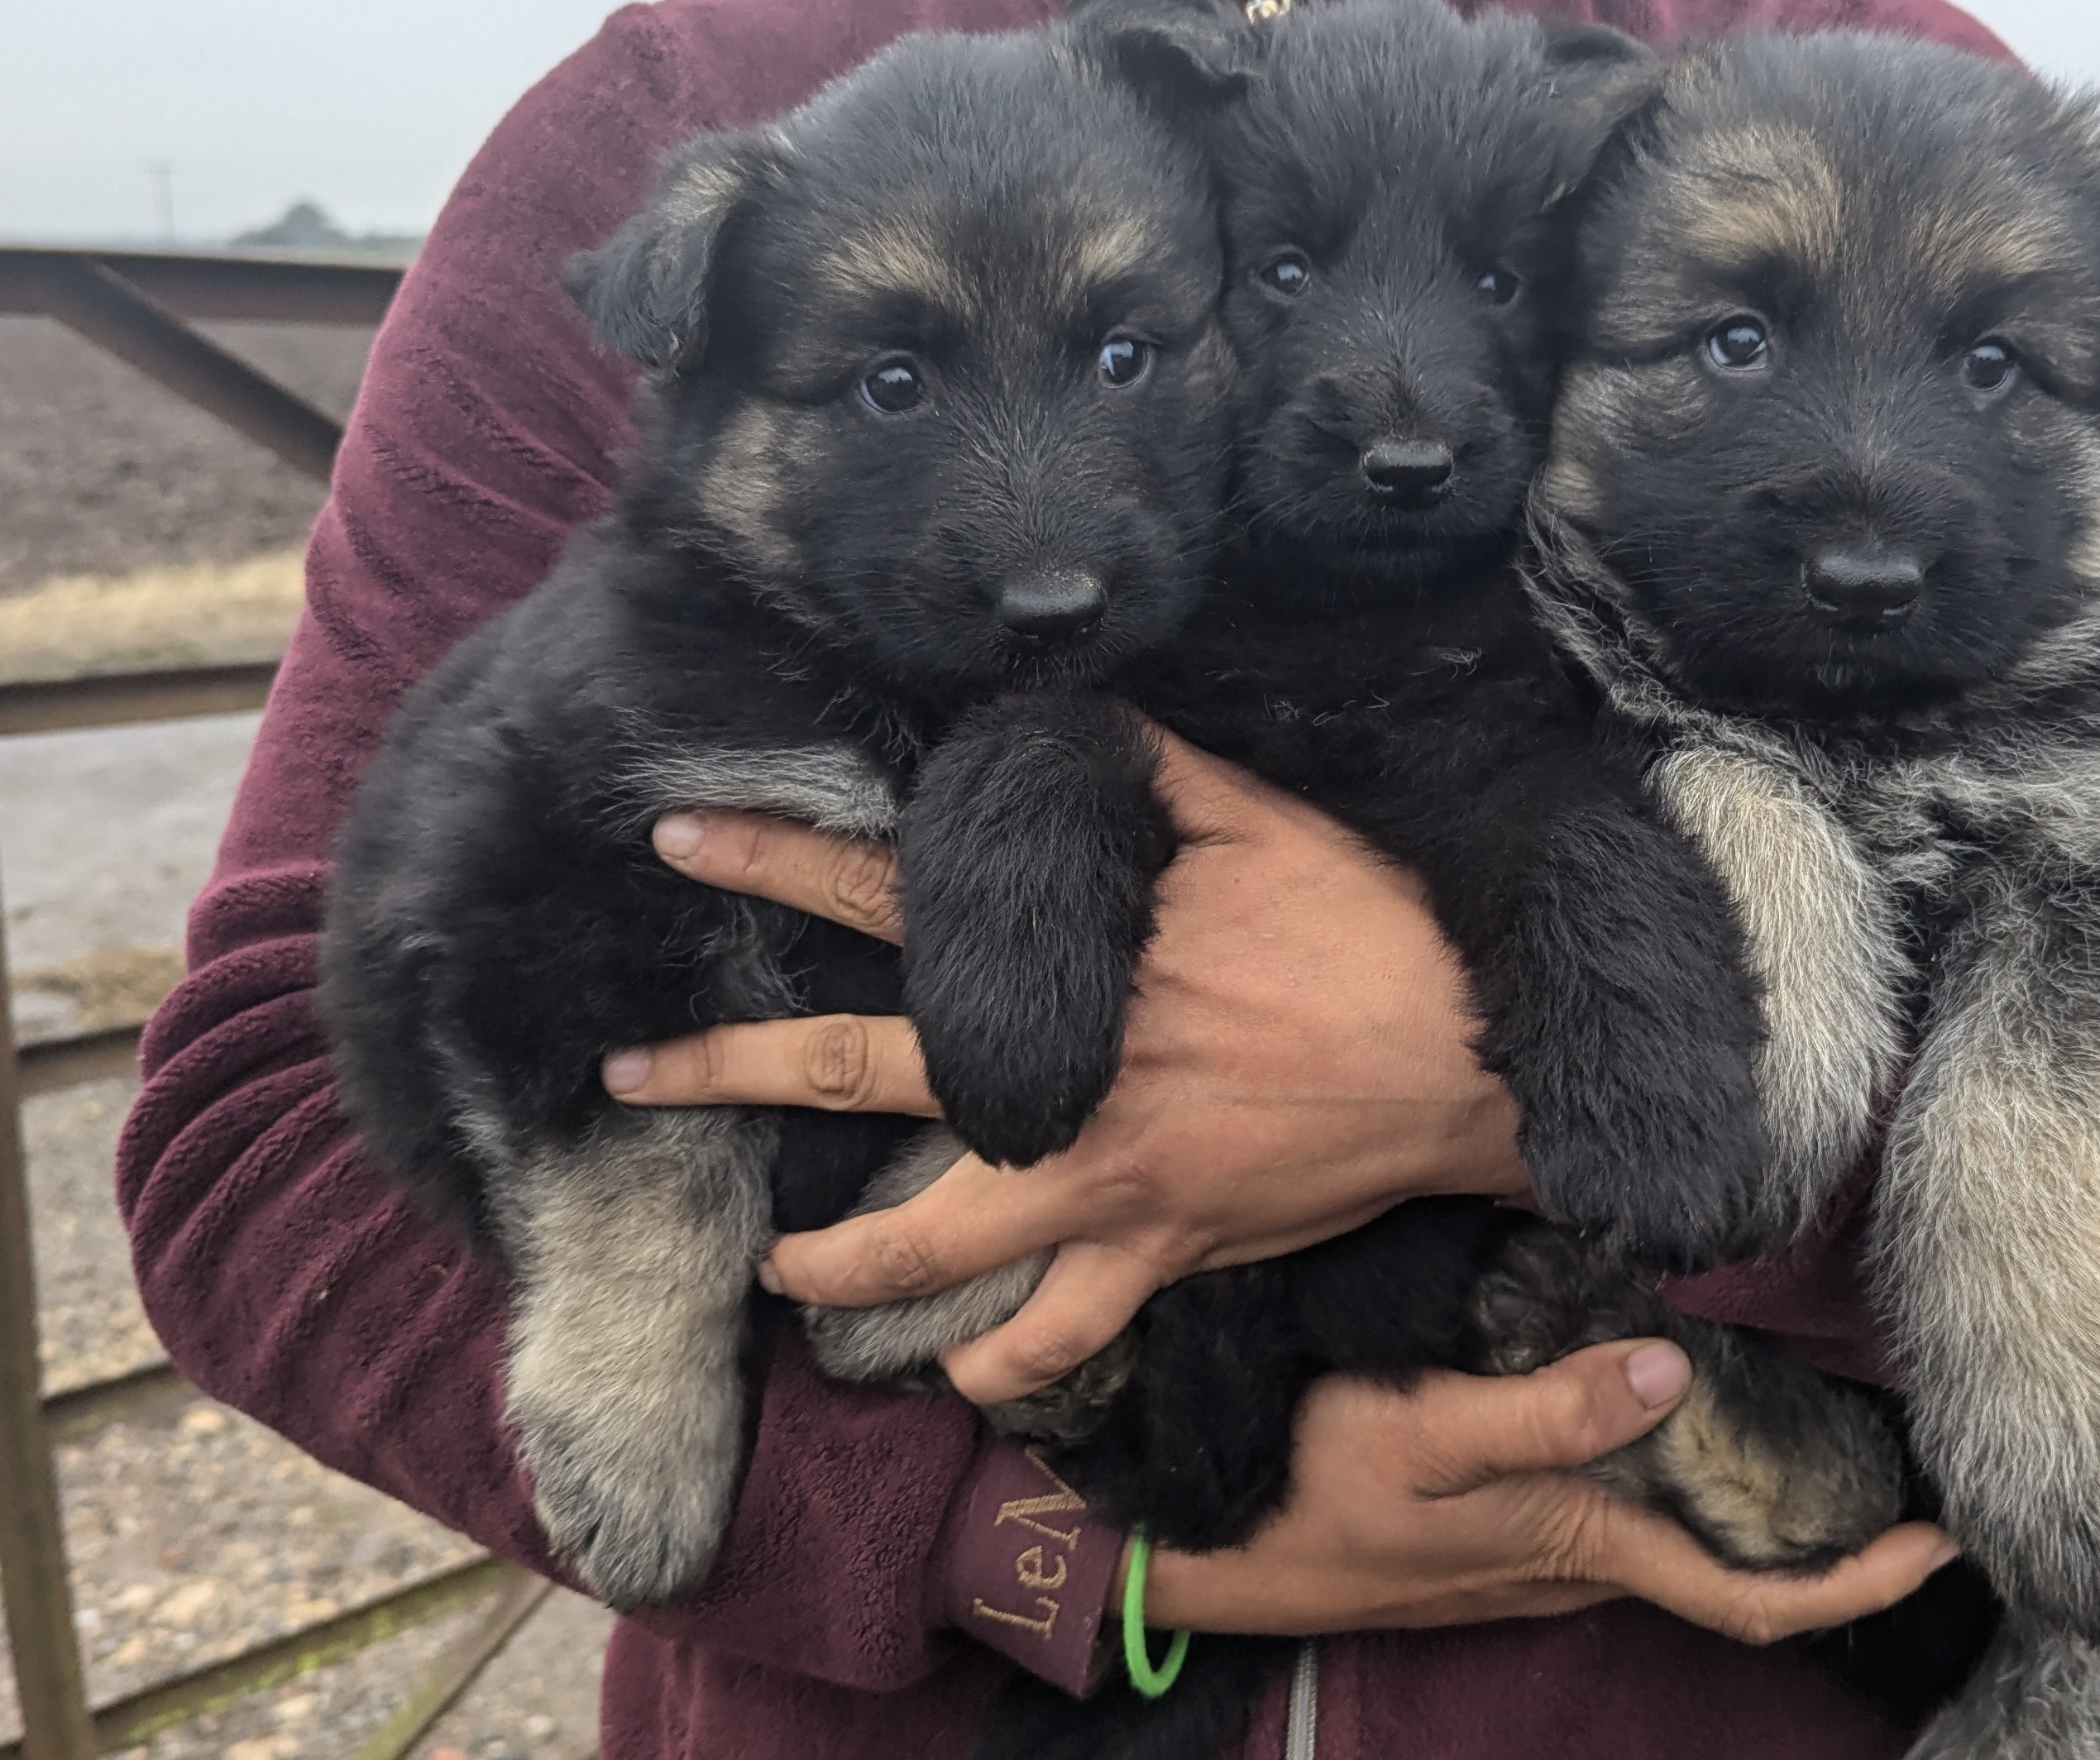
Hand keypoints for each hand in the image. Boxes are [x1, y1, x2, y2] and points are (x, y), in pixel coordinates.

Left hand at [602, 728, 1530, 1403]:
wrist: (1468, 1057)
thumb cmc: (1367, 926)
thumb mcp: (1256, 815)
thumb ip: (1148, 772)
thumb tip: (1068, 721)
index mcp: (1069, 962)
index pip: (887, 897)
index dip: (776, 863)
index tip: (680, 842)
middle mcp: (1060, 1079)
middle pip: (855, 1074)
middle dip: (728, 1072)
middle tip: (631, 1076)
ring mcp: (1101, 1180)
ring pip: (928, 1246)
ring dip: (835, 1261)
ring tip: (775, 1271)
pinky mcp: (1160, 1251)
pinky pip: (1059, 1338)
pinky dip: (1004, 1368)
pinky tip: (963, 1378)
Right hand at [1139, 1339, 1956, 1643]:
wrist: (1193, 1547)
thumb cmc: (1305, 1489)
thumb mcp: (1422, 1431)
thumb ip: (1547, 1409)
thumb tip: (1676, 1371)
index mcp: (1579, 1545)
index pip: (1753, 1594)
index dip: (1855, 1580)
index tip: (1941, 1541)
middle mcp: (1573, 1564)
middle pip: (1732, 1566)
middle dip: (1824, 1528)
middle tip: (1900, 1453)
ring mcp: (1532, 1555)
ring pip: (1675, 1536)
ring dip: (1752, 1496)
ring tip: (1815, 1415)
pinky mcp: (1492, 1529)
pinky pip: (1617, 1511)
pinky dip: (1672, 1471)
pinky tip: (1671, 1398)